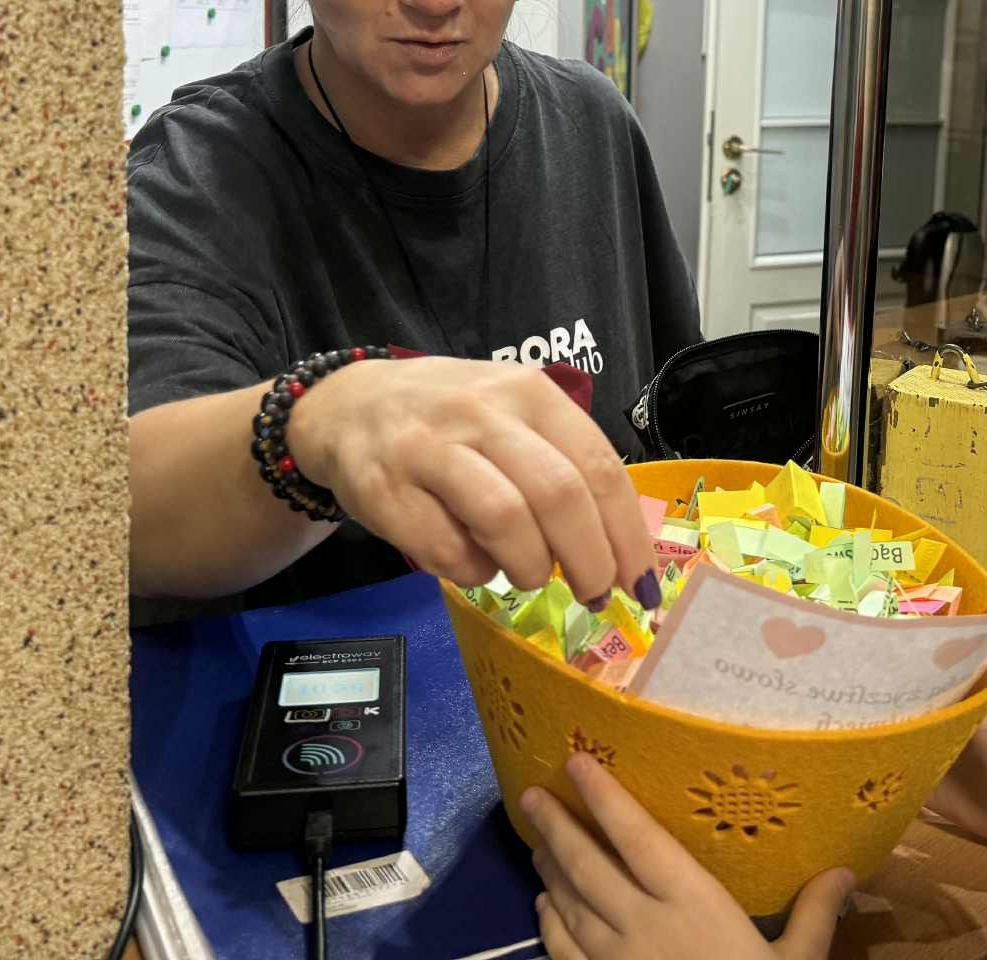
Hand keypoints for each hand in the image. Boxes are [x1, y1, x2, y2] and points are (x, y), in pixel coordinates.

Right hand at [290, 357, 657, 605]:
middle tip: (593, 595)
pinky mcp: (384, 489)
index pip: (597, 466)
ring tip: (529, 575)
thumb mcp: (512, 415)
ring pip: (504, 520)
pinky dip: (472, 572)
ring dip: (529, 567)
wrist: (348, 407)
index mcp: (528, 393)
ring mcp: (429, 448)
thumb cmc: (451, 420)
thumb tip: (618, 549)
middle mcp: (482, 412)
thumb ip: (562, 464)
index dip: (626, 534)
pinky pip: (445, 550)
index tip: (639, 583)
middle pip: (558, 496)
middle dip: (589, 560)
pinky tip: (475, 562)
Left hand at [522, 754, 853, 959]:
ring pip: (568, 904)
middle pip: (587, 866)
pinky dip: (548, 922)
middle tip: (530, 794)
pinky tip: (544, 904)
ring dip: (550, 868)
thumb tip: (848, 871)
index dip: (605, 797)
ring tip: (538, 840)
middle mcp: (642, 925)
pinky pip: (561, 951)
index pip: (638, 838)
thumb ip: (815, 914)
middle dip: (556, 826)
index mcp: (692, 904)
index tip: (577, 762)